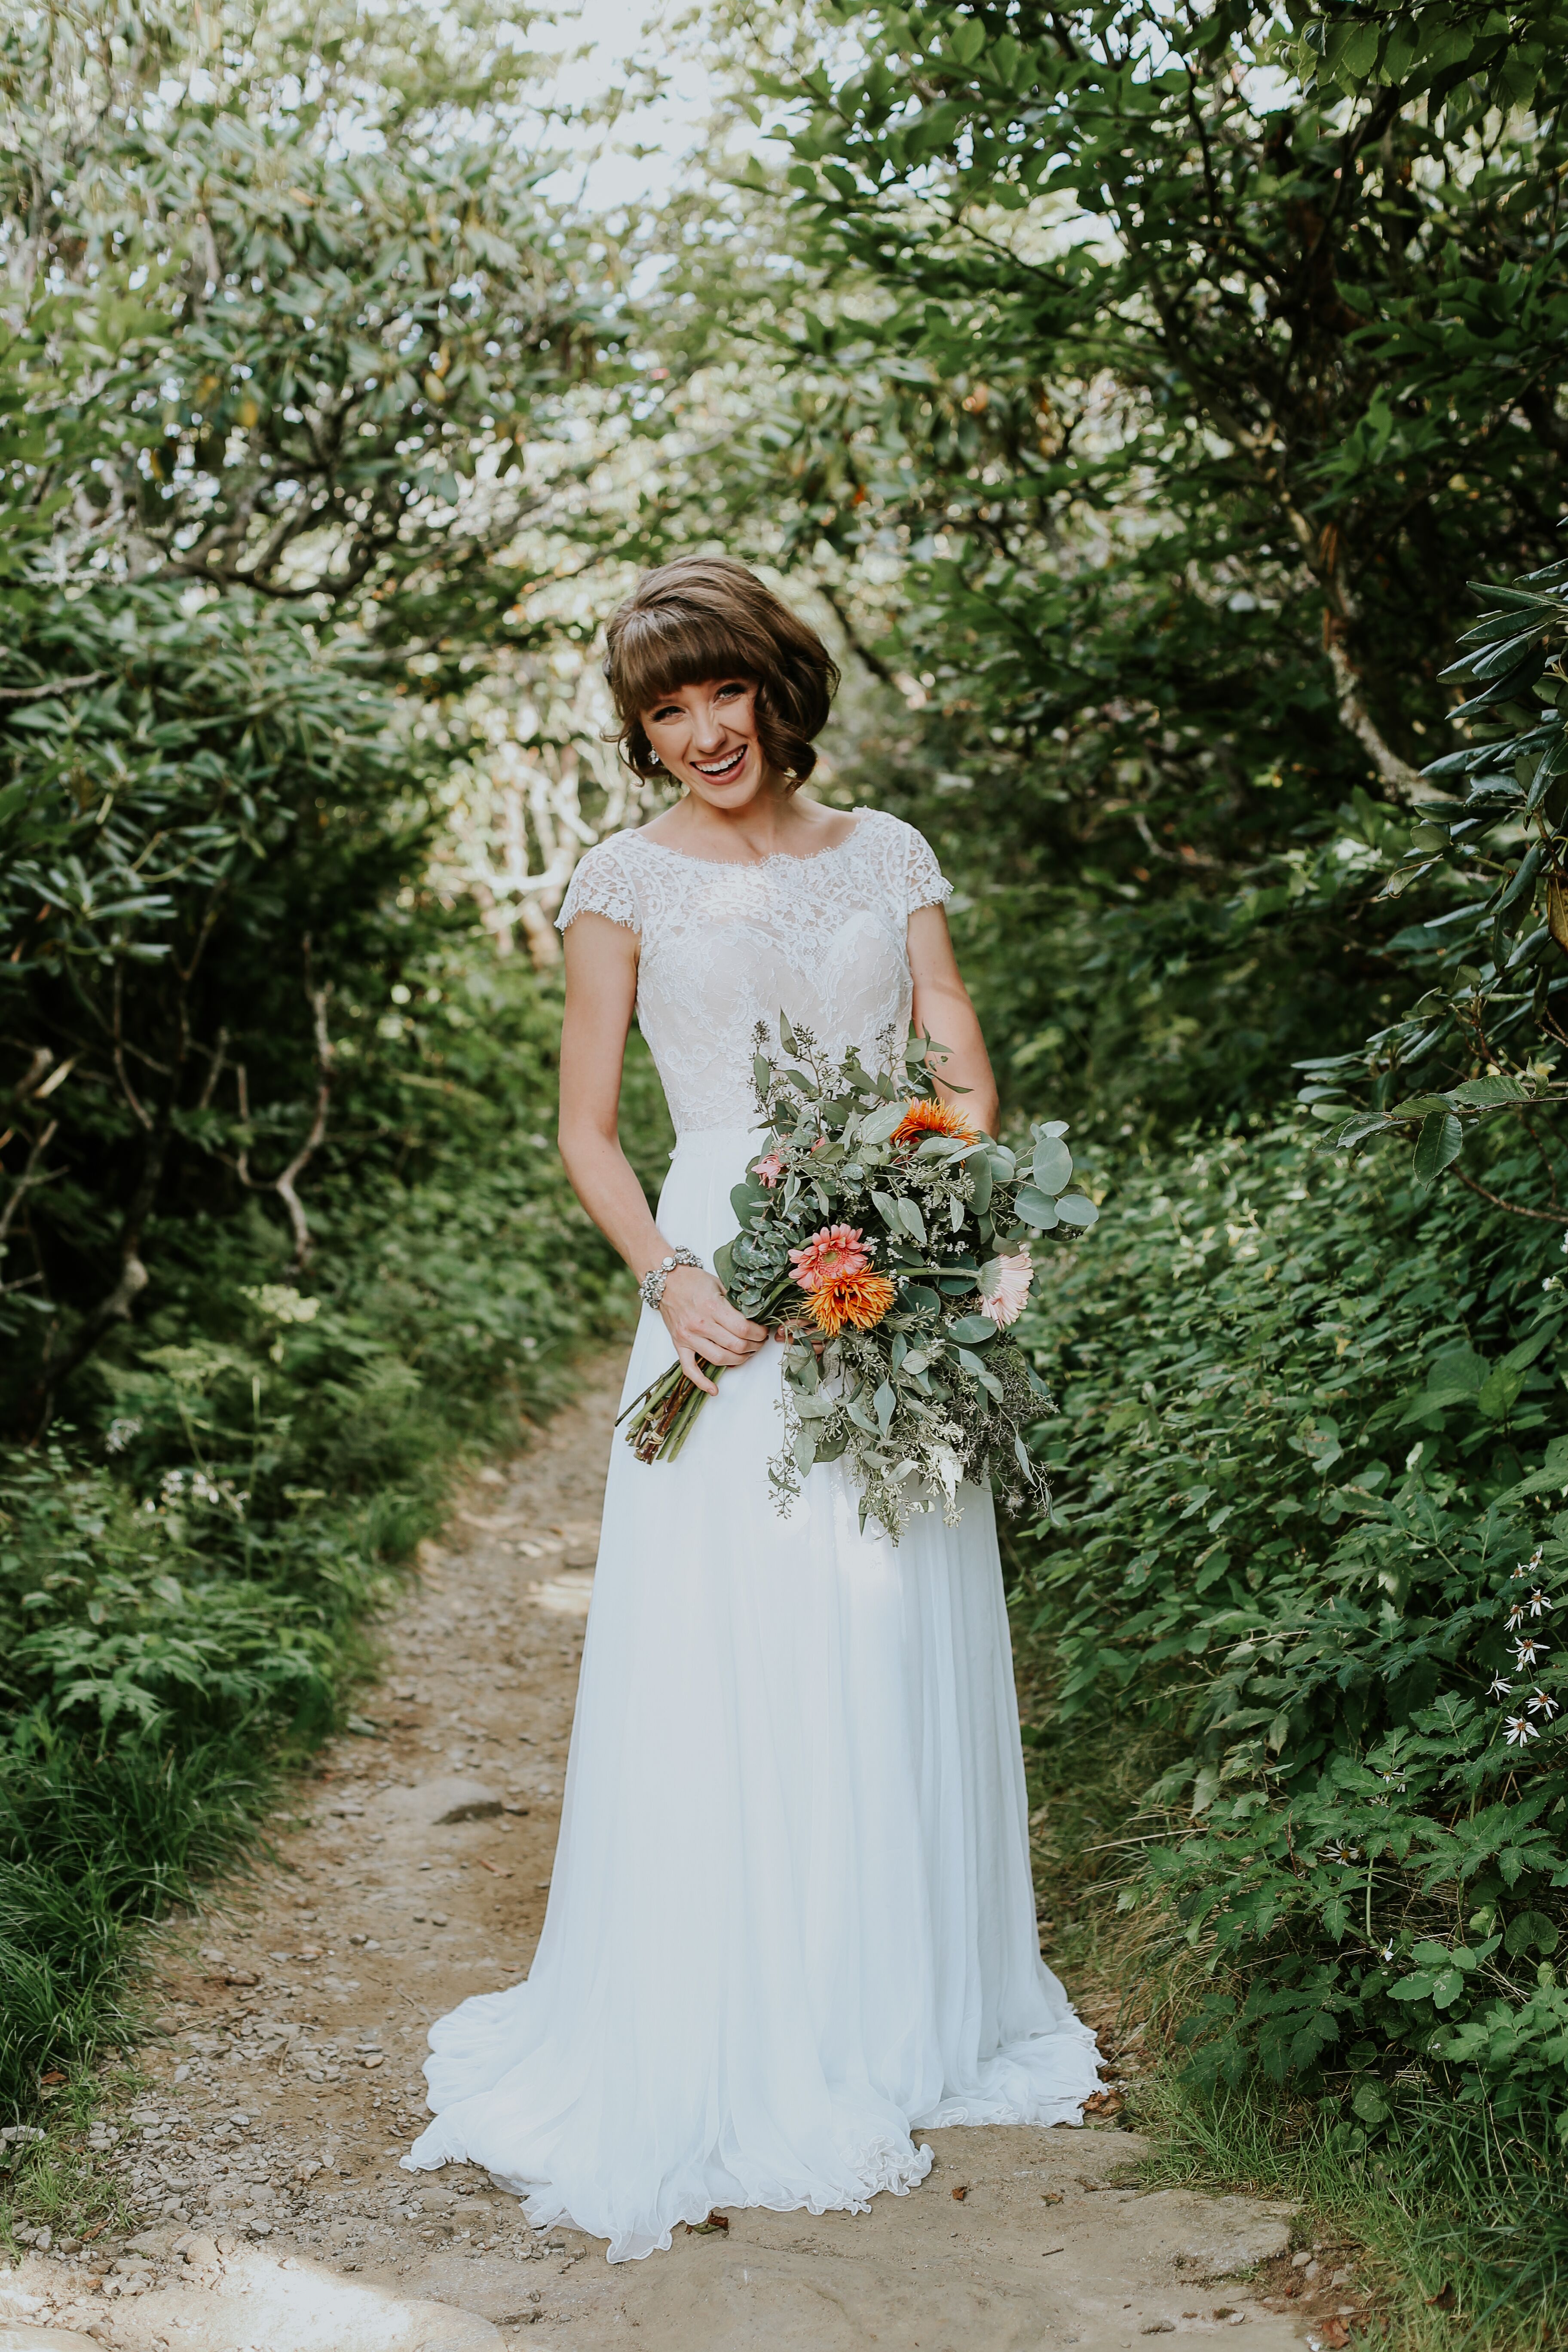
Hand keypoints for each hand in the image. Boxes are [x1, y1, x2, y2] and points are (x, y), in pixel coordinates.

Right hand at [659, 1265, 768, 1396]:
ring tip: (747, 1354)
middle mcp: (700, 1325)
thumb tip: (756, 1316)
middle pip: (735, 1345)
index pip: (743, 1329)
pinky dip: (702, 1382)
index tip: (763, 1332)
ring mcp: (688, 1337)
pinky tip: (714, 1389)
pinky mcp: (679, 1345)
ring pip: (719, 1359)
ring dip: (738, 1360)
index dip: (758, 1333)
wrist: (665, 1280)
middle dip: (753, 1346)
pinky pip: (690, 1369)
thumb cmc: (693, 1280)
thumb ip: (736, 1302)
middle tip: (759, 1342)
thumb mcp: (719, 1285)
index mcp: (712, 1307)